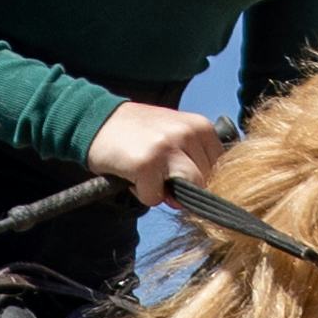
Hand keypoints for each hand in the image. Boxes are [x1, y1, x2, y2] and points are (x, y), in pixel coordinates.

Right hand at [87, 98, 236, 209]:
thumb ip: (194, 158)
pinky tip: (132, 174)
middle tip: (159, 174)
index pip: (222, 169)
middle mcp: (188, 134)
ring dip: (167, 192)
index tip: (179, 175)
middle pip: (206, 184)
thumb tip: (209, 198)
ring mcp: (169, 148)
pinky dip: (142, 193)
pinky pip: (155, 197)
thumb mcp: (174, 133)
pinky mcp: (147, 164)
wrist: (95, 119)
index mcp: (201, 126)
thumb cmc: (138, 132)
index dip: (201, 180)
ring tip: (148, 175)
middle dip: (185, 188)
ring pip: (188, 192)